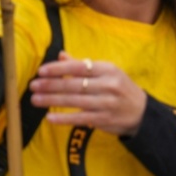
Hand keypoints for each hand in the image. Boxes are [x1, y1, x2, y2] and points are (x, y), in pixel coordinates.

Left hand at [30, 52, 147, 136]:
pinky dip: (63, 119)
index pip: (79, 67)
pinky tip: (49, 118)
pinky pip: (80, 119)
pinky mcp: (105, 119)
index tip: (41, 71)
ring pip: (75, 101)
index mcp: (108, 69)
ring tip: (35, 99)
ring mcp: (107, 103)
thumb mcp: (106, 72)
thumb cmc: (118, 88)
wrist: (142, 112)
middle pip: (74, 84)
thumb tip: (60, 55)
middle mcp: (109, 85)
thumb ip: (83, 65)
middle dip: (50, 85)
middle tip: (33, 86)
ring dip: (52, 101)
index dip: (58, 68)